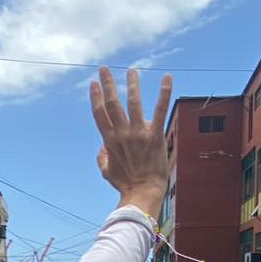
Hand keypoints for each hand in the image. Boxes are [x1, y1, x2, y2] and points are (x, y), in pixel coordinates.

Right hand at [89, 67, 172, 218]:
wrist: (143, 192)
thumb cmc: (126, 184)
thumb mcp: (106, 172)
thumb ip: (102, 157)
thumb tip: (101, 147)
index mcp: (109, 141)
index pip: (100, 114)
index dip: (96, 97)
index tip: (93, 84)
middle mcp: (122, 134)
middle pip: (112, 103)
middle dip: (108, 84)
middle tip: (104, 69)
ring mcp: (138, 133)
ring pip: (133, 102)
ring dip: (132, 84)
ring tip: (131, 71)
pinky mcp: (155, 135)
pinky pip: (160, 110)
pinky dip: (164, 93)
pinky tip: (167, 78)